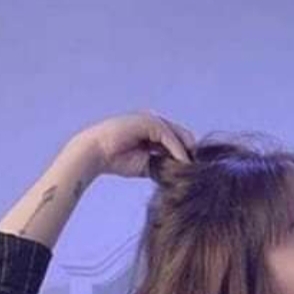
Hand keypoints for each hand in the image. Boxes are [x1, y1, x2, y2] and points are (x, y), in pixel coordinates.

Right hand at [74, 111, 195, 179]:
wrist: (96, 153)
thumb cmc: (116, 160)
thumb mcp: (146, 164)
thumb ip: (162, 164)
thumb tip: (181, 173)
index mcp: (153, 131)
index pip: (177, 141)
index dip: (187, 155)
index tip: (194, 171)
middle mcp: (154, 122)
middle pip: (182, 136)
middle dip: (191, 153)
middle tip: (198, 171)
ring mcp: (152, 120)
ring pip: (178, 136)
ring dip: (187, 153)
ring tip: (193, 169)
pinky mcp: (149, 122)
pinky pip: (169, 137)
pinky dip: (178, 150)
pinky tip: (183, 163)